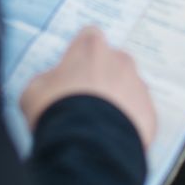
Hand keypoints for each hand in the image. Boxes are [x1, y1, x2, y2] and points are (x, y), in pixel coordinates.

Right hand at [19, 26, 156, 148]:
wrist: (87, 148)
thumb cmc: (58, 112)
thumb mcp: (34, 91)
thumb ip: (46, 80)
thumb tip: (49, 84)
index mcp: (91, 47)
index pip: (89, 37)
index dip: (80, 54)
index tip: (73, 69)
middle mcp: (120, 60)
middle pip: (112, 62)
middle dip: (101, 77)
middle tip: (84, 101)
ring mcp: (138, 86)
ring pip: (128, 88)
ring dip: (116, 100)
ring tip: (98, 124)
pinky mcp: (150, 113)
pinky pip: (139, 114)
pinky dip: (128, 123)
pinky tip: (111, 137)